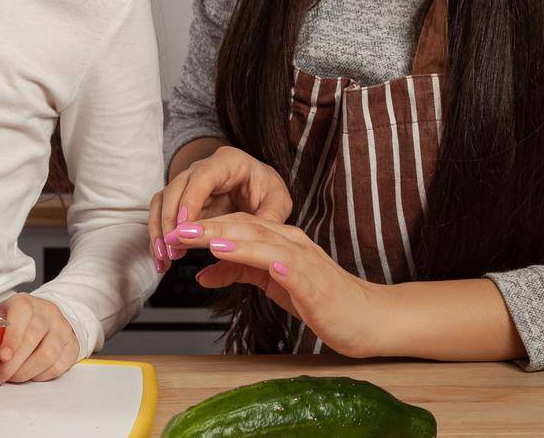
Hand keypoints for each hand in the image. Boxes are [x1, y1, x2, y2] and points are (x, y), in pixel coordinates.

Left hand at [0, 294, 78, 383]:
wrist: (48, 316)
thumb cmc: (18, 321)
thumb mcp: (3, 315)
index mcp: (26, 303)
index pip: (22, 314)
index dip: (12, 337)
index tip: (2, 356)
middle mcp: (47, 313)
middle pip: (32, 340)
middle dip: (12, 365)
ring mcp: (62, 329)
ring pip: (47, 355)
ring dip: (26, 373)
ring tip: (12, 378)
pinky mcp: (72, 346)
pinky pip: (58, 366)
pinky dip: (40, 376)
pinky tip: (30, 375)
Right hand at [147, 146, 291, 275]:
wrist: (258, 188)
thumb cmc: (266, 189)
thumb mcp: (278, 200)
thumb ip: (270, 216)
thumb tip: (254, 239)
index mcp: (228, 162)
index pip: (202, 177)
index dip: (189, 200)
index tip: (182, 227)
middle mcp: (202, 169)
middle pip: (175, 188)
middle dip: (169, 221)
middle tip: (172, 250)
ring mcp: (188, 184)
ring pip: (163, 201)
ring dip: (159, 231)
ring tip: (164, 259)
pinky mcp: (181, 202)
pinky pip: (162, 215)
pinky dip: (159, 237)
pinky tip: (163, 259)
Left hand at [175, 213, 385, 357]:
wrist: (368, 317)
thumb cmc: (322, 300)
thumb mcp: (271, 284)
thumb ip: (239, 273)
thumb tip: (202, 272)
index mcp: (280, 241)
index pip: (238, 225)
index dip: (205, 226)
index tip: (175, 230)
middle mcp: (292, 243)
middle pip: (246, 227)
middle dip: (210, 228)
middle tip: (178, 230)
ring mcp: (305, 261)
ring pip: (265, 243)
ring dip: (234, 240)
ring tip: (206, 240)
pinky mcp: (316, 284)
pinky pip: (293, 269)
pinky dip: (274, 262)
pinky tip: (259, 262)